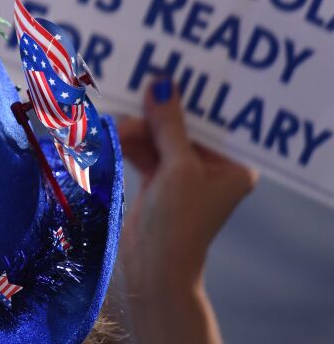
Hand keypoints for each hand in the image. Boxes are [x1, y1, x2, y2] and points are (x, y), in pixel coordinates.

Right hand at [117, 79, 254, 343]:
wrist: (152, 270)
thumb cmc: (177, 223)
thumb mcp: (177, 169)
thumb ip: (168, 125)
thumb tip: (161, 84)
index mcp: (231, 166)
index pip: (210, 122)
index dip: (188, 99)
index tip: (166, 72)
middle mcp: (209, 168)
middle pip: (180, 128)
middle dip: (154, 114)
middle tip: (131, 92)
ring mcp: (181, 176)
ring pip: (157, 138)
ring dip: (135, 129)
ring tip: (113, 120)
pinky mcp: (156, 183)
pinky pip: (143, 153)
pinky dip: (128, 143)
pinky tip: (112, 131)